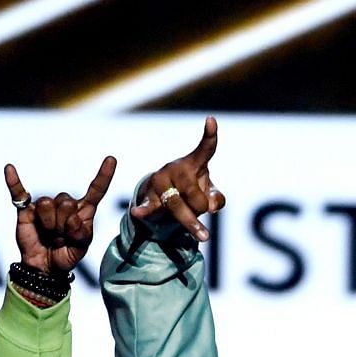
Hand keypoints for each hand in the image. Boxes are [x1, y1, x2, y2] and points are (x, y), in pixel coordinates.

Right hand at [3, 155, 117, 277]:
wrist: (44, 267)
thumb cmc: (65, 255)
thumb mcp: (80, 250)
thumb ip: (82, 236)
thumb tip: (73, 220)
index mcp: (83, 212)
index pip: (96, 191)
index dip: (103, 176)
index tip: (111, 159)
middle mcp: (65, 205)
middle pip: (66, 202)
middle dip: (63, 226)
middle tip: (61, 239)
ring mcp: (46, 206)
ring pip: (48, 205)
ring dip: (49, 225)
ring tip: (49, 236)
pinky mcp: (27, 209)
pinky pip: (19, 192)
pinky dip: (13, 181)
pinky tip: (9, 169)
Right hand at [130, 116, 224, 242]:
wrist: (163, 201)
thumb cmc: (191, 193)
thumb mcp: (208, 194)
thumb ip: (217, 199)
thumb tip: (212, 205)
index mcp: (193, 163)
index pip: (205, 149)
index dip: (209, 136)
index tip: (212, 120)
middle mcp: (175, 168)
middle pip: (193, 193)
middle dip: (201, 207)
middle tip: (202, 212)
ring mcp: (160, 181)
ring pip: (177, 204)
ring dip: (190, 221)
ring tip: (204, 236)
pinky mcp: (149, 197)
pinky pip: (149, 206)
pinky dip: (144, 210)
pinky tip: (138, 212)